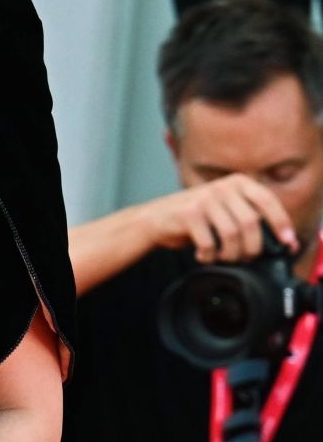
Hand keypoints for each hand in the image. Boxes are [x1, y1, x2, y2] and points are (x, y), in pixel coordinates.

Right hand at [143, 174, 298, 262]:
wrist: (154, 219)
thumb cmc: (194, 218)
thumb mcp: (225, 208)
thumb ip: (247, 215)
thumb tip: (278, 240)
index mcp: (237, 182)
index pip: (267, 201)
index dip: (281, 224)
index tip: (287, 243)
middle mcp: (222, 187)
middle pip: (251, 223)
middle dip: (252, 248)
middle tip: (246, 258)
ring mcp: (204, 199)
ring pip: (232, 235)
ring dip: (230, 254)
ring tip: (223, 258)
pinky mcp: (188, 214)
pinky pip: (209, 243)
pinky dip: (208, 256)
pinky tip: (204, 256)